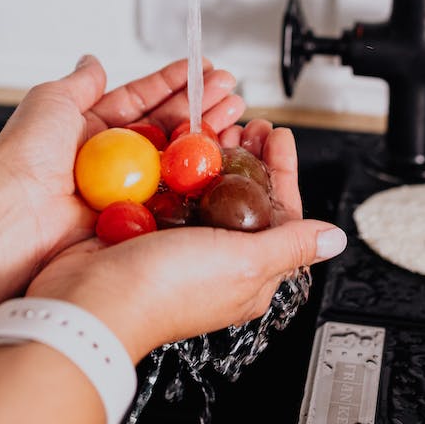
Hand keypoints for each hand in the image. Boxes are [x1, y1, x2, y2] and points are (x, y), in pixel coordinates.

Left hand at [0, 55, 245, 273]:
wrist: (15, 214)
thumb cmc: (24, 158)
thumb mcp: (50, 100)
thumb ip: (80, 82)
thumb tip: (92, 59)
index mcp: (91, 130)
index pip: (141, 99)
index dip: (173, 83)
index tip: (202, 68)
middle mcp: (112, 160)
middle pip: (166, 126)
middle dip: (200, 105)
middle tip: (231, 90)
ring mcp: (125, 189)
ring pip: (176, 157)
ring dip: (207, 133)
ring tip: (235, 111)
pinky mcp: (136, 218)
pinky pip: (174, 193)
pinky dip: (200, 174)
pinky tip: (221, 151)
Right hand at [25, 120, 346, 360]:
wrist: (89, 301)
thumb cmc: (167, 291)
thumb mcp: (242, 263)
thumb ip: (290, 246)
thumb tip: (335, 239)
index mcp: (249, 273)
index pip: (280, 213)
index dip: (281, 169)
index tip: (276, 134)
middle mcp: (216, 258)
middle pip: (242, 196)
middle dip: (247, 155)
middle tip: (244, 122)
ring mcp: (178, 242)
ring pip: (205, 188)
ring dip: (212, 154)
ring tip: (214, 126)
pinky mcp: (144, 229)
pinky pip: (168, 190)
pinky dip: (175, 164)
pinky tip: (174, 144)